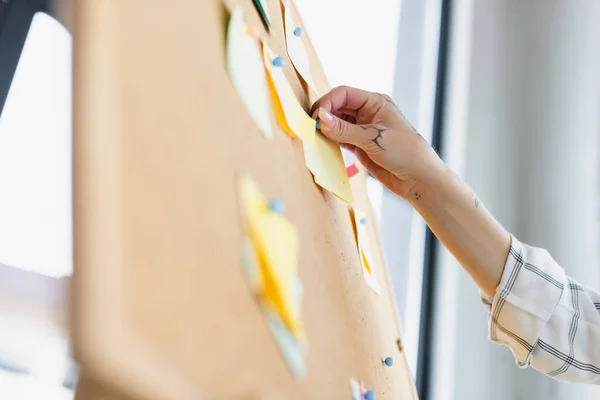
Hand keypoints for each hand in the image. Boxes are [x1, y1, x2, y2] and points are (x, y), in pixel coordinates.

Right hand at [311, 86, 442, 199]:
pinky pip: (340, 138)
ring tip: (316, 136)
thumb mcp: (373, 139)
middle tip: (312, 127)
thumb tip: (320, 119)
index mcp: (376, 102)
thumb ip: (345, 130)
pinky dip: (331, 140)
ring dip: (326, 128)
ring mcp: (364, 129)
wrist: (418, 179)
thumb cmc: (405, 152)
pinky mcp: (360, 145)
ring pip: (337, 122)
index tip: (317, 117)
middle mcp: (368, 112)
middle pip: (338, 106)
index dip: (328, 102)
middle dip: (324, 114)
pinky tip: (324, 144)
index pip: (344, 94)